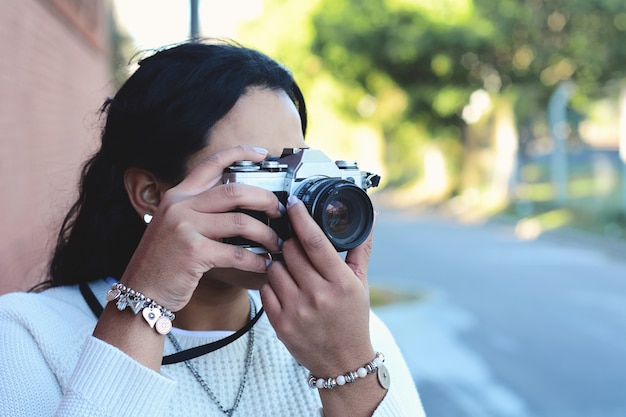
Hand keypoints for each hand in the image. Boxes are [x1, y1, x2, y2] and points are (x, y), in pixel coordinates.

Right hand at [121, 145, 282, 311]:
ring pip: (241, 221)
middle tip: (279, 211)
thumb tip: (240, 205)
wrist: (140, 291)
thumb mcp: (175, 226)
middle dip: (265, 199)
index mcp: (178, 196)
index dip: (239, 153)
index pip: (211, 164)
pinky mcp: (193, 252)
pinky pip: (236, 253)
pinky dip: (256, 260)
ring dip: (266, 234)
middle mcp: (180, 206)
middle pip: (235, 191)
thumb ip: (200, 211)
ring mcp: (185, 228)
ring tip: (276, 243)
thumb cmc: (164, 261)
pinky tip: (264, 265)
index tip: (261, 154)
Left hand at [261, 196, 375, 375]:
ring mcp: (296, 310)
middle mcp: (317, 296)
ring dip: (280, 261)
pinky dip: (272, 282)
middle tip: (295, 244)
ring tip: (292, 268)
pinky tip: (285, 286)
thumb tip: (372, 216)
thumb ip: (361, 248)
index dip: (301, 218)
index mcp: (340, 283)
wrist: (342, 363)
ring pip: (274, 266)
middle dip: (291, 241)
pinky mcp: (279, 322)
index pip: (314, 242)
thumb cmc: (352, 319)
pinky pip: (265, 287)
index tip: (293, 204)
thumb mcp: (361, 284)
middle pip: (290, 250)